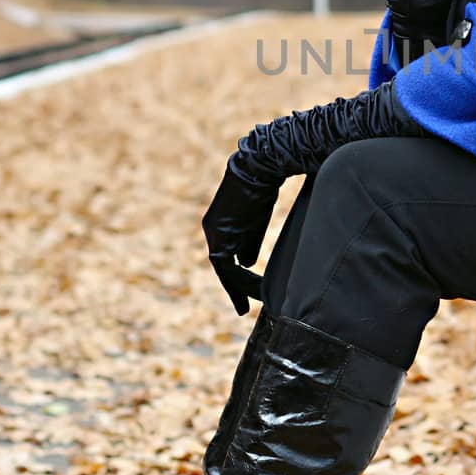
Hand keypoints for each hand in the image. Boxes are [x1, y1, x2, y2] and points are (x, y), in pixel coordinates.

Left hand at [201, 160, 279, 315]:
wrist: (258, 166)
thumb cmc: (262, 188)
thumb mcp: (256, 220)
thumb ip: (249, 242)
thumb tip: (247, 264)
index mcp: (221, 225)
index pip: (226, 258)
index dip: (236, 277)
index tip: (248, 292)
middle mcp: (213, 230)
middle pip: (223, 266)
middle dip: (235, 287)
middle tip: (244, 308)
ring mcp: (214, 231)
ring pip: (223, 268)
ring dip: (237, 287)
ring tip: (248, 305)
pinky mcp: (219, 231)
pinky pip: (226, 264)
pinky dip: (236, 279)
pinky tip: (250, 290)